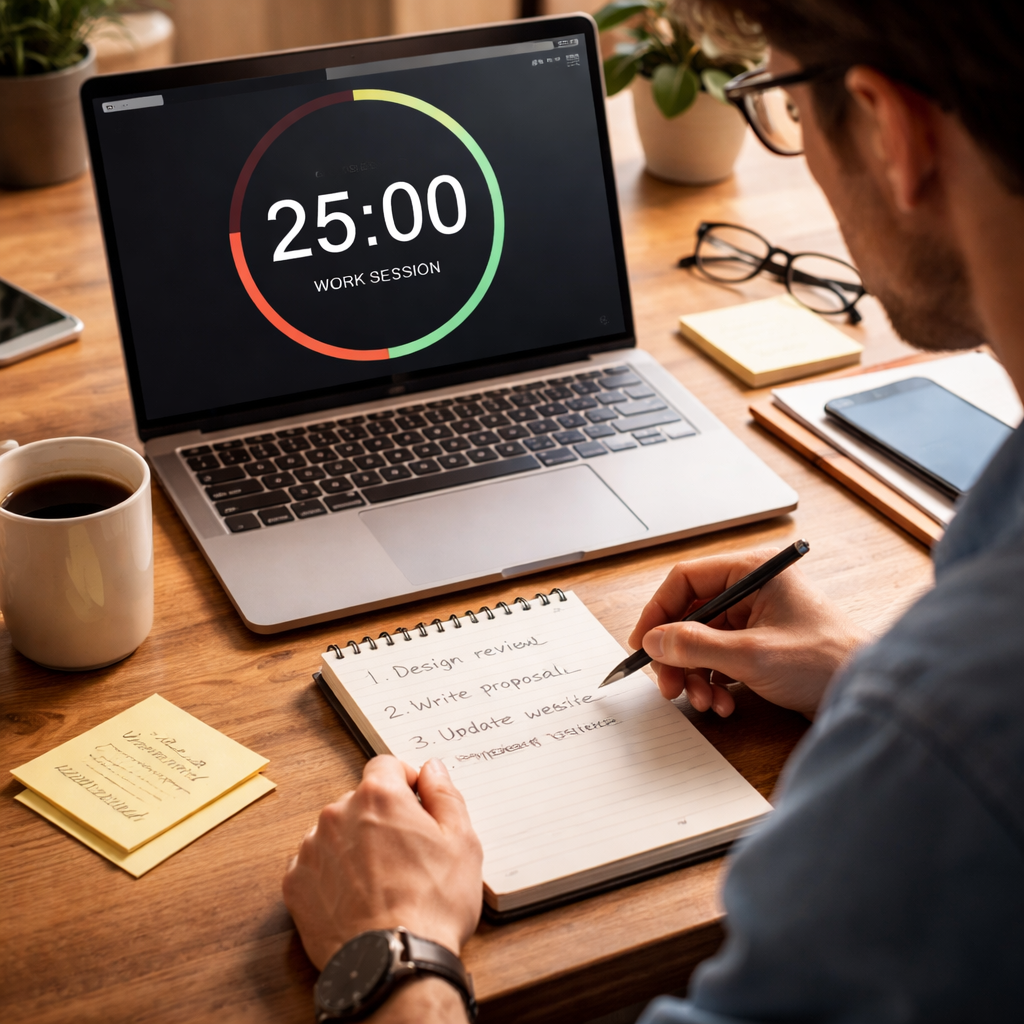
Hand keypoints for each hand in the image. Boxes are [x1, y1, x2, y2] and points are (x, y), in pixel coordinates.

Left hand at [282, 755, 482, 970]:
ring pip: (336, 833)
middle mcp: (338, 814)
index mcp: (379, 796)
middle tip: (406, 854)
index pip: (385, 765)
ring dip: (355, 846)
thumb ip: (444, 795)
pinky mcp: (295, 883)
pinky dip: (332, 875)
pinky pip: (315, 865)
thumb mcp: (461, 842)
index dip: (404, 780)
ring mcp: (311, 849)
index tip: (416, 803)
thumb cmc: (432, 904)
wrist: (392, 963)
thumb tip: (432, 770)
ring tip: (381, 882)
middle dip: (381, 818)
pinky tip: (356, 898)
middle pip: (360, 800)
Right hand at [628, 548, 870, 719]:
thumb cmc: (827, 662)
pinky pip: (719, 659)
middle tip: (669, 687)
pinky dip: (713, 683)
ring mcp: (756, 618)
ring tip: (703, 702)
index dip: (658, 612)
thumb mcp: (752, 656)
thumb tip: (655, 640)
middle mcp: (752, 590)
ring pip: (700, 641)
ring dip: (694, 675)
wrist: (870, 696)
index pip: (685, 579)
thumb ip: (696, 645)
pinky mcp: (760, 645)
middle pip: (689, 615)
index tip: (643, 645)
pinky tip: (723, 704)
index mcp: (752, 572)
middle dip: (676, 655)